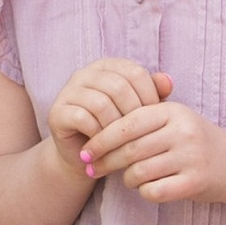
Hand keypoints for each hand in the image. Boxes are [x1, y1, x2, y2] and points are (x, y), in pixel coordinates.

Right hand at [45, 55, 170, 184]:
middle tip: (138, 135)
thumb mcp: (138, 112)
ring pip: (101, 103)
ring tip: (121, 142)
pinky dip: (97, 134)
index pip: (134, 72)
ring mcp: (68, 91)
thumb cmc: (116, 131)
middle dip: (133, 114)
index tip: (154, 119)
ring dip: (115, 127)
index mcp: (107, 67)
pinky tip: (104, 145)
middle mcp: (85, 73)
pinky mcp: (57, 112)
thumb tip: (168, 80)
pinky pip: (82, 118)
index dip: (149, 96)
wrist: (87, 157)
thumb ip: (152, 93)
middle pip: (118, 86)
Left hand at [76, 95, 225, 203]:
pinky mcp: (195, 182)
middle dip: (106, 161)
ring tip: (127, 178)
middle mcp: (183, 132)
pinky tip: (147, 188)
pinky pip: (154, 191)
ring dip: (126, 178)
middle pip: (130, 149)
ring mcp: (191, 157)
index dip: (101, 139)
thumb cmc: (193, 140)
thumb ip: (140, 117)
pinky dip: (144, 191)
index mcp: (173, 112)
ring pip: (139, 172)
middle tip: (93, 168)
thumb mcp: (173, 118)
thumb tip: (93, 126)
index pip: (127, 123)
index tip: (86, 151)